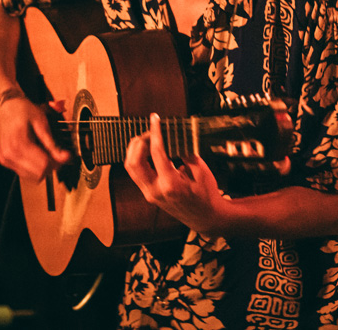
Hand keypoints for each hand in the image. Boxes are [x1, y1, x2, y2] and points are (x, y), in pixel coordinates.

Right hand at [0, 95, 69, 181]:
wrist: (4, 108)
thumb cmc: (22, 110)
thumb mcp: (40, 121)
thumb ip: (51, 142)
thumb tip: (65, 157)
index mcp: (19, 144)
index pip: (44, 166)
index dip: (58, 162)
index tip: (66, 155)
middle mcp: (10, 155)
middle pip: (39, 174)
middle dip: (51, 166)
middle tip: (57, 154)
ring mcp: (6, 160)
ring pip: (32, 177)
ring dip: (43, 168)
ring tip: (45, 152)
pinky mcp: (5, 161)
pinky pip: (25, 173)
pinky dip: (34, 167)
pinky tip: (35, 153)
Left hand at [124, 113, 228, 235]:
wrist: (206, 218)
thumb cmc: (206, 196)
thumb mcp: (201, 171)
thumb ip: (186, 153)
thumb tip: (175, 136)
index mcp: (171, 184)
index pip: (156, 153)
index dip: (155, 132)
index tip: (155, 119)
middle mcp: (156, 191)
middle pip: (134, 161)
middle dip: (140, 141)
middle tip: (151, 130)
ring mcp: (150, 194)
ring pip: (130, 167)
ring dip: (135, 150)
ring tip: (148, 139)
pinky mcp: (148, 194)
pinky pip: (135, 173)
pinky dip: (138, 158)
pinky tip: (148, 150)